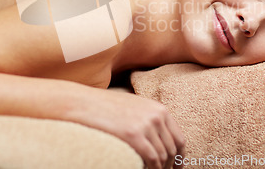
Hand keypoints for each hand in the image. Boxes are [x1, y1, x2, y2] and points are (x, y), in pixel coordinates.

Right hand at [66, 89, 185, 168]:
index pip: (179, 139)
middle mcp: (157, 116)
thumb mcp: (135, 108)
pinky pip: (151, 159)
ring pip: (162, 157)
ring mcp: (146, 125)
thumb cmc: (107, 107)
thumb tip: (160, 141)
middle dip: (168, 167)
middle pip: (171, 150)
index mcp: (160, 109)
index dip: (179, 159)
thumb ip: (150, 120)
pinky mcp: (134, 135)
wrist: (85, 103)